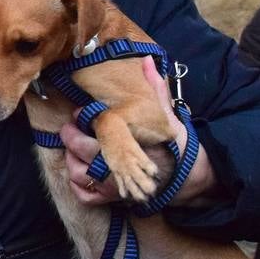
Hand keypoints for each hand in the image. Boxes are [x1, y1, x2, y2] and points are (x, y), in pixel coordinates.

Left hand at [61, 56, 215, 205]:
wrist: (188, 177)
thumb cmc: (174, 145)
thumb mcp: (167, 115)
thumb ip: (154, 88)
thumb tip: (146, 60)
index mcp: (132, 142)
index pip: (100, 128)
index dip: (84, 118)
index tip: (81, 112)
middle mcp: (121, 165)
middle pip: (82, 150)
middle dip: (72, 136)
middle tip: (71, 127)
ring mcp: (115, 184)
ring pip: (78, 173)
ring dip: (72, 160)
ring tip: (75, 149)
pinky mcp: (113, 198)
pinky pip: (84, 195)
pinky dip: (78, 185)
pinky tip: (81, 172)